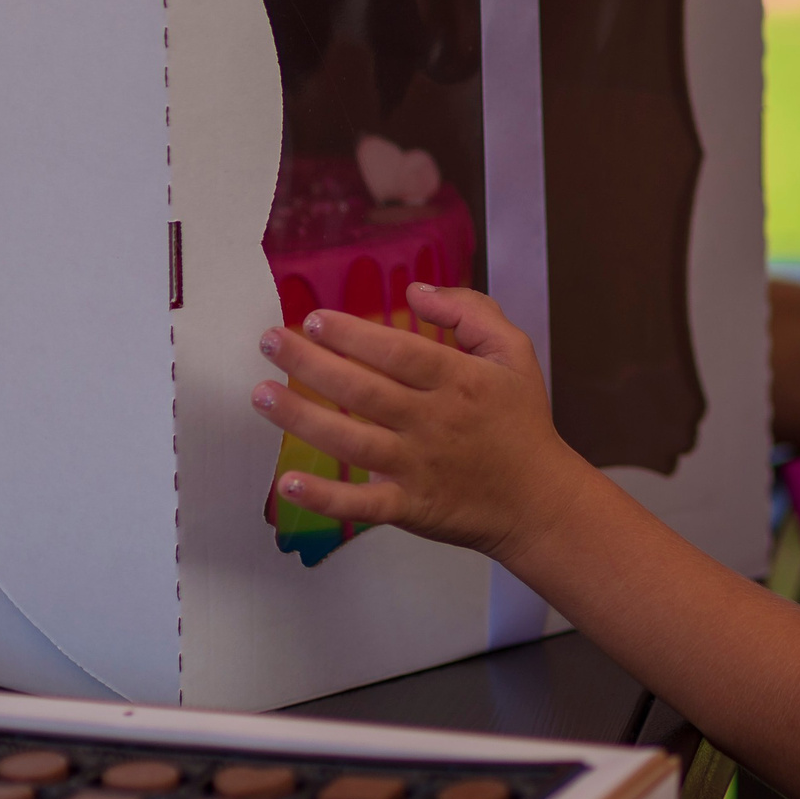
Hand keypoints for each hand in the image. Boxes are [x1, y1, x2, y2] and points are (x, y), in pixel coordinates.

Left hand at [252, 284, 584, 562]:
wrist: (538, 500)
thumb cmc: (521, 422)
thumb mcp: (514, 352)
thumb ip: (471, 311)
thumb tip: (416, 291)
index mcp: (459, 381)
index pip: (397, 352)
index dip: (352, 335)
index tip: (313, 320)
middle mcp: (434, 422)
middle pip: (362, 391)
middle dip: (310, 363)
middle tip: (269, 342)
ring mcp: (419, 468)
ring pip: (350, 442)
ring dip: (300, 419)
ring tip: (261, 396)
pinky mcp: (410, 507)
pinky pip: (361, 505)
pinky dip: (324, 498)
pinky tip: (288, 483)